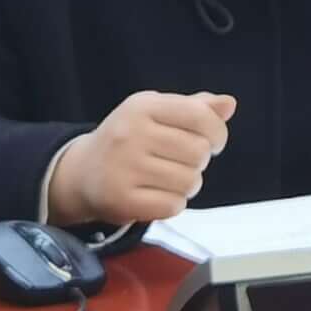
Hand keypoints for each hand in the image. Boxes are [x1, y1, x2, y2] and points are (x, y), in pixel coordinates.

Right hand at [48, 89, 235, 227]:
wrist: (82, 172)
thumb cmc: (129, 138)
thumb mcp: (156, 113)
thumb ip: (195, 108)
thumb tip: (228, 104)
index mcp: (143, 106)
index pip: (201, 116)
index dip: (217, 133)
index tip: (212, 141)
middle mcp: (131, 134)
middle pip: (199, 152)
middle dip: (199, 161)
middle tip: (182, 162)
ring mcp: (124, 167)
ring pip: (189, 181)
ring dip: (187, 184)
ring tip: (169, 178)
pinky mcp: (121, 199)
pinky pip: (172, 206)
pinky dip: (173, 204)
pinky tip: (158, 195)